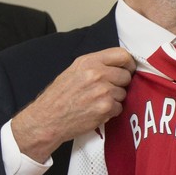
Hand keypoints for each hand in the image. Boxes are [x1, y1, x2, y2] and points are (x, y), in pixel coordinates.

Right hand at [11, 47, 135, 162]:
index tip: (128, 70)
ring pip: (124, 93)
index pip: (122, 55)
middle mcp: (97, 74)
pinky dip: (111, 111)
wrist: (47, 119)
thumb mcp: (74, 71)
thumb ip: (97, 65)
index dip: (128, 63)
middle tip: (106, 90)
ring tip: (96, 101)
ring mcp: (102, 91)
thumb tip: (120, 66)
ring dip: (114, 99)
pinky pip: (119, 107)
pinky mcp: (105, 107)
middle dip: (120, 84)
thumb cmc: (59, 96)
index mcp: (89, 62)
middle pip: (126, 75)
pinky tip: (96, 110)